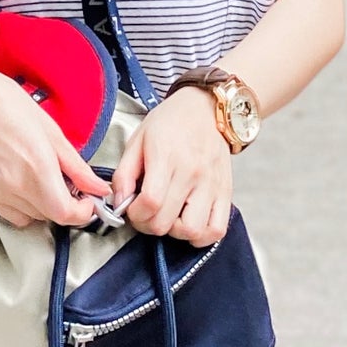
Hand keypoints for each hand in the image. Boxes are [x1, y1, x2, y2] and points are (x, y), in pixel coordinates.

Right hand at [0, 63, 110, 229]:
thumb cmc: (7, 106)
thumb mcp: (52, 132)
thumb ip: (78, 168)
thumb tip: (98, 188)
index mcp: (38, 169)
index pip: (66, 214)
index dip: (83, 212)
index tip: (87, 201)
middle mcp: (16, 187)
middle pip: (51, 216)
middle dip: (66, 205)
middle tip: (67, 183)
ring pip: (32, 217)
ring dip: (44, 206)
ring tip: (41, 178)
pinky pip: (11, 214)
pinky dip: (23, 206)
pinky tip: (23, 183)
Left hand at [111, 88, 231, 247]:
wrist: (206, 110)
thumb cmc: (169, 123)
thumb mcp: (138, 140)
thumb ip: (124, 174)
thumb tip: (120, 204)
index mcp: (167, 157)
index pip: (151, 201)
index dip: (135, 214)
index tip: (132, 208)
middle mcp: (192, 173)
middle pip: (166, 222)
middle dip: (148, 225)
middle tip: (146, 213)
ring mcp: (212, 185)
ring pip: (193, 231)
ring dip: (175, 232)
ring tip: (169, 217)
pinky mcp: (226, 192)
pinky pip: (217, 230)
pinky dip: (202, 235)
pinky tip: (189, 222)